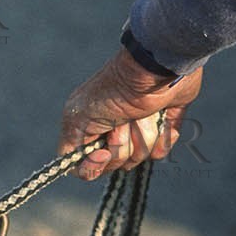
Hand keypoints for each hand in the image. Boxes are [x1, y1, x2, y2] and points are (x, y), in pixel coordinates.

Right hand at [59, 47, 203, 179]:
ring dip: (144, 134)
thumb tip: (96, 163)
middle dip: (123, 144)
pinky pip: (162, 150)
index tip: (104, 153)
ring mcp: (136, 128)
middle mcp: (110, 129)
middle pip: (115, 164)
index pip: (85, 166)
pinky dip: (163, 135)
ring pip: (140, 157)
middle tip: (124, 120)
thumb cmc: (114, 90)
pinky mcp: (161, 124)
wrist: (154, 68)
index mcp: (87, 127)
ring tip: (144, 112)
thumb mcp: (78, 118)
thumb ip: (71, 149)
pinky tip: (161, 116)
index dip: (94, 166)